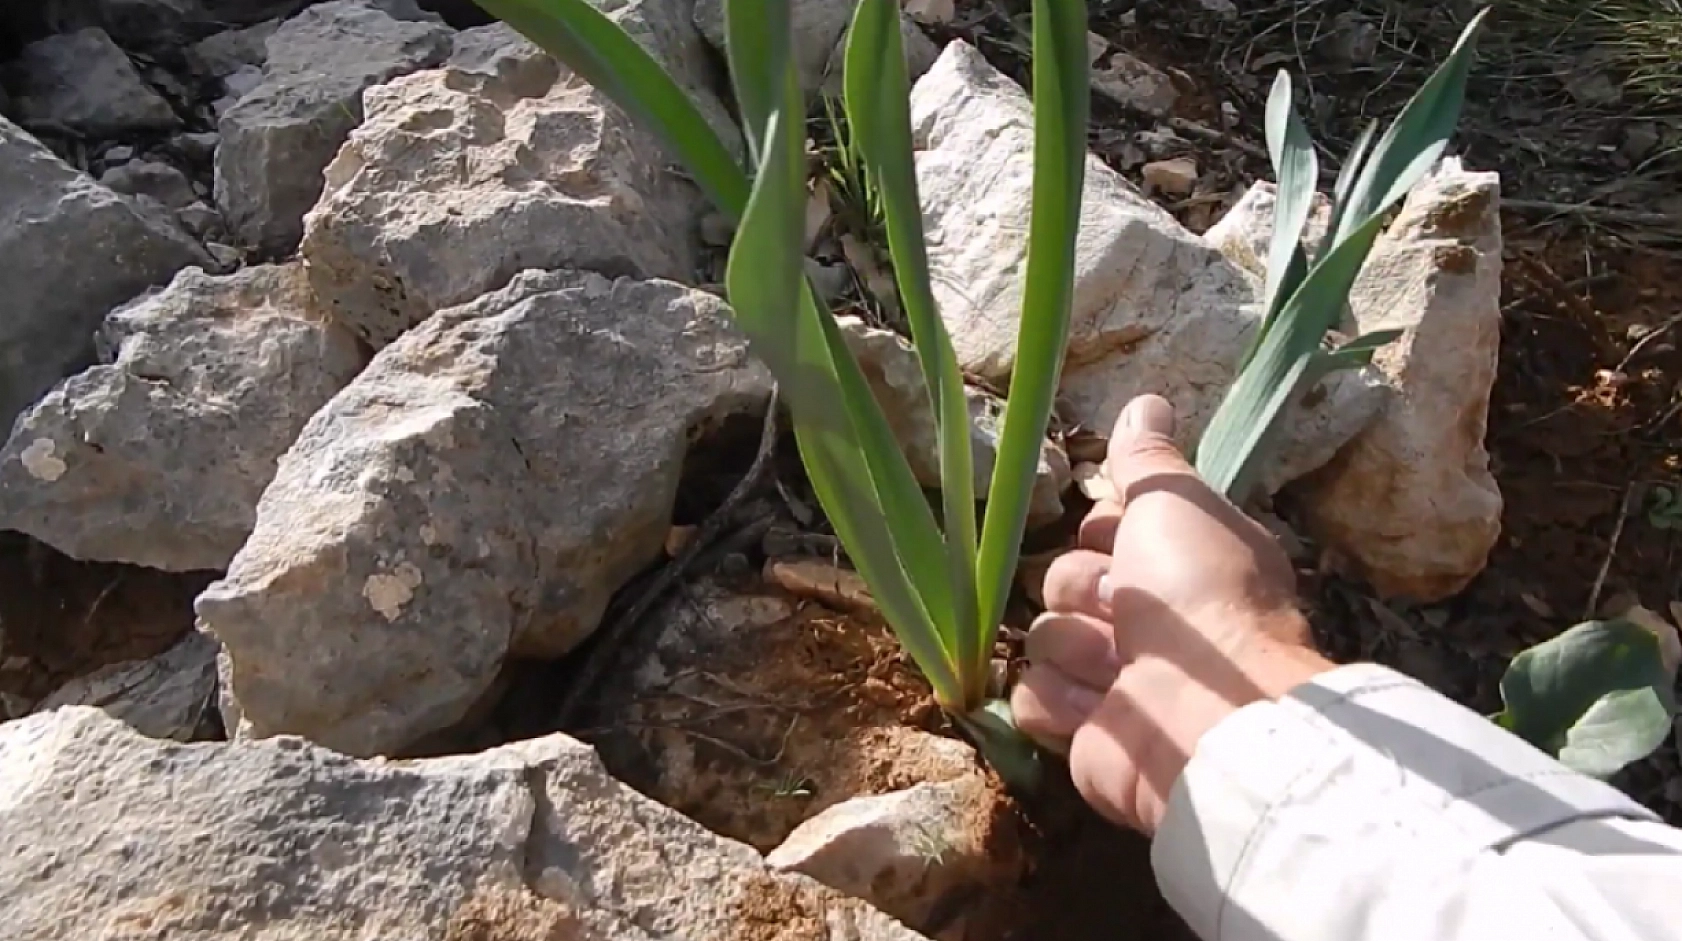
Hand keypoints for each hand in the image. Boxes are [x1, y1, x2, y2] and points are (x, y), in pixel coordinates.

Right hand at [1011, 394, 1333, 832]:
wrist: (1206, 714)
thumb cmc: (1201, 597)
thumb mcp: (1177, 503)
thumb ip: (1148, 459)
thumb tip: (1145, 401)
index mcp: (1177, 564)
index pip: (1103, 527)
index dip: (1104, 528)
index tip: (1122, 535)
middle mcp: (1148, 622)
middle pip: (1061, 580)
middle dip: (1084, 590)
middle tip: (1125, 608)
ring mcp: (1112, 680)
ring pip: (1044, 639)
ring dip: (1075, 648)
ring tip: (1117, 667)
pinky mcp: (1082, 734)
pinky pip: (1030, 697)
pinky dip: (1058, 700)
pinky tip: (1094, 706)